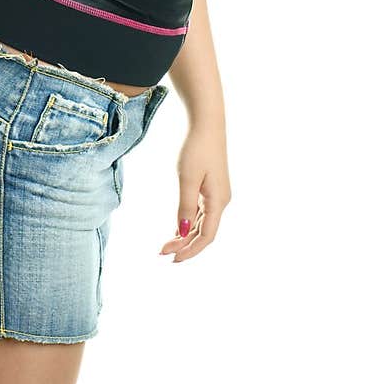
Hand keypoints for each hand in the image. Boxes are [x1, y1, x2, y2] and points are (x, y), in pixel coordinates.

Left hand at [159, 124, 230, 262]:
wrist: (207, 124)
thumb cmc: (197, 149)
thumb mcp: (187, 178)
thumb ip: (185, 206)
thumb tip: (183, 232)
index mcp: (218, 202)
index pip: (206, 236)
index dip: (190, 250)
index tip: (172, 258)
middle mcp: (221, 201)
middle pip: (205, 232)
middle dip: (185, 245)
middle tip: (163, 253)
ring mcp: (217, 194)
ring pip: (203, 223)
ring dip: (187, 235)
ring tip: (168, 245)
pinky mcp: (212, 187)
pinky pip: (202, 212)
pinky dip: (190, 222)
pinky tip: (179, 228)